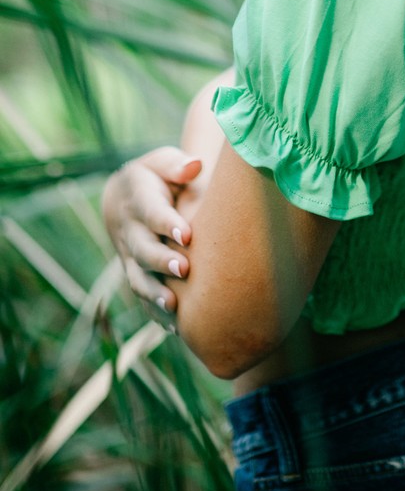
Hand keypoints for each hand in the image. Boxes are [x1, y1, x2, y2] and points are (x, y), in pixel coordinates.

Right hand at [102, 146, 202, 318]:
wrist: (123, 197)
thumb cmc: (154, 177)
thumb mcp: (162, 162)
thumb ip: (176, 164)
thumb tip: (195, 166)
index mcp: (138, 201)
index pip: (152, 213)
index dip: (167, 223)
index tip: (187, 234)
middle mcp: (131, 232)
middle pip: (143, 250)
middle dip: (161, 261)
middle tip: (184, 270)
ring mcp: (130, 257)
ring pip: (138, 278)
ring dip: (154, 294)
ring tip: (173, 307)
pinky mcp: (135, 274)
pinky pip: (142, 296)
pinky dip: (154, 314)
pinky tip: (174, 329)